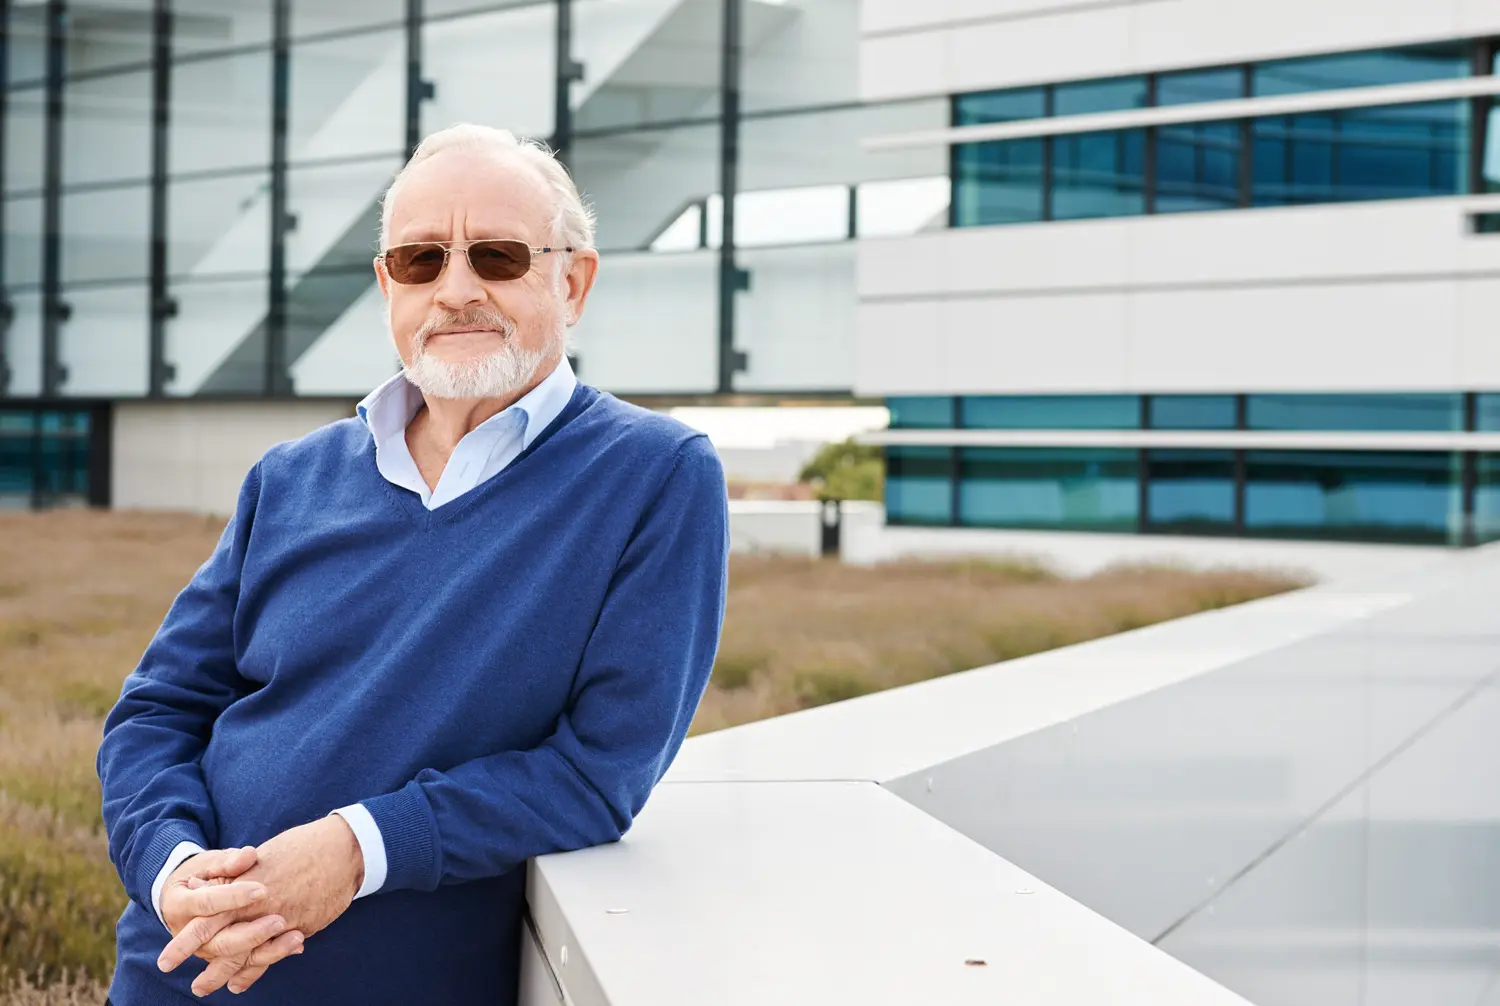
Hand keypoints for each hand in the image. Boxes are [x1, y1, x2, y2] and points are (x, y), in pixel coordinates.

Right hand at [158, 847, 306, 996]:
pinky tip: (296, 947)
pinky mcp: (223, 959)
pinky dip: (271, 959)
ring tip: (298, 937)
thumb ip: (228, 861)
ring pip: (235, 961)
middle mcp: (189, 936)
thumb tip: (248, 855)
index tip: (263, 890)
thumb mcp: (210, 862)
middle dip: (252, 933)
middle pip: (220, 942)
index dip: (234, 897)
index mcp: (180, 905)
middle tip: (280, 920)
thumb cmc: (203, 872)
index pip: (207, 904)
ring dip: (268, 952)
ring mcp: (207, 951)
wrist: (189, 893)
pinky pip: (246, 967)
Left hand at [160, 816, 362, 995]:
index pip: (208, 914)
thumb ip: (243, 876)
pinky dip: (254, 970)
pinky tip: (240, 983)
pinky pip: (271, 954)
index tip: (166, 956)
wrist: (341, 848)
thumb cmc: (303, 847)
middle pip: (219, 938)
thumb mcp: (268, 858)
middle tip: (166, 967)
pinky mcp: (299, 927)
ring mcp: (279, 918)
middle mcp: (258, 905)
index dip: (187, 938)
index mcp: (246, 884)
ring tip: (201, 988)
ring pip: (244, 953)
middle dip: (191, 953)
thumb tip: (219, 884)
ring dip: (222, 972)